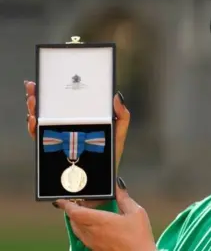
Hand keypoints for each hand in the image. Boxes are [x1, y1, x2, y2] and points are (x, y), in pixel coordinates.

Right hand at [24, 80, 130, 207]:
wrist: (102, 184)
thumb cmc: (111, 158)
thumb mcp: (120, 134)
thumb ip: (122, 116)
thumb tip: (117, 95)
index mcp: (83, 121)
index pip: (67, 103)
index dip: (57, 91)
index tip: (49, 80)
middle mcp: (69, 128)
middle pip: (50, 110)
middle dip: (39, 97)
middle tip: (34, 88)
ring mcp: (60, 139)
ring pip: (42, 122)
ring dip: (34, 110)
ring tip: (33, 102)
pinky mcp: (53, 152)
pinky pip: (40, 139)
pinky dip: (35, 129)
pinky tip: (35, 122)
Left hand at [55, 178, 156, 250]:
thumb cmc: (139, 237)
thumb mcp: (136, 212)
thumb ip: (124, 198)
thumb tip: (118, 186)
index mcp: (100, 221)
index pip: (75, 212)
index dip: (66, 205)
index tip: (61, 200)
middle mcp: (93, 233)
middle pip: (74, 220)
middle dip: (72, 210)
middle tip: (78, 202)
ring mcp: (93, 243)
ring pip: (77, 229)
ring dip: (77, 220)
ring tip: (86, 212)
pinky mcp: (96, 249)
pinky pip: (83, 237)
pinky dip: (83, 229)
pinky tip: (94, 226)